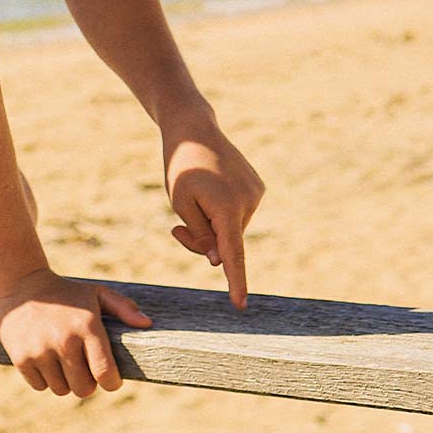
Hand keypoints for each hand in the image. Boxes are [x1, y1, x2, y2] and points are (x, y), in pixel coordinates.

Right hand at [0, 267, 151, 396]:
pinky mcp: (21, 357)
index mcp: (87, 325)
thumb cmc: (66, 293)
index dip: (110, 382)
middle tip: (80, 364)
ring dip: (63, 379)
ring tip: (59, 357)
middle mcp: (64, 339)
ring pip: (61, 390)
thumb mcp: (95, 293)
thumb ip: (123, 307)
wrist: (20, 283)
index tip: (107, 377)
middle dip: (86, 381)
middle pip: (84, 389)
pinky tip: (42, 355)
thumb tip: (147, 324)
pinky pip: (40, 386)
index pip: (106, 376)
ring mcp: (41, 349)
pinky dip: (42, 377)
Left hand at [162, 116, 264, 309]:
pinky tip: (211, 187)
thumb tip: (219, 261)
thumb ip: (200, 234)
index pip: (233, 254)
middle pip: (226, 242)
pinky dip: (223, 211)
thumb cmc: (182, 166)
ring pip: (232, 228)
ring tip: (196, 196)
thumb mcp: (181, 203)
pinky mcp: (257, 187)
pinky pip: (237, 213)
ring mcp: (256, 193)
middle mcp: (248, 202)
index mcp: (227, 208)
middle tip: (175, 229)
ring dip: (212, 224)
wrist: (194, 128)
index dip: (235, 281)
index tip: (240, 304)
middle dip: (203, 242)